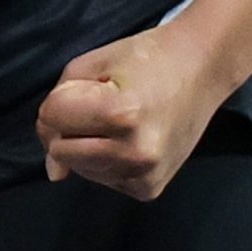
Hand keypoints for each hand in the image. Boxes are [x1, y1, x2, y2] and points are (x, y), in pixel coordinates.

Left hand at [37, 19, 232, 201]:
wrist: (200, 71)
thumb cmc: (145, 60)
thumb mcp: (92, 64)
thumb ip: (58, 108)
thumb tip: (53, 172)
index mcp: (121, 114)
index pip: (51, 117)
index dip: (60, 99)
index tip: (88, 87)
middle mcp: (135, 153)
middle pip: (61, 152)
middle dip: (68, 128)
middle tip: (100, 105)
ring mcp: (145, 176)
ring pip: (79, 169)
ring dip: (85, 146)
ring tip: (118, 121)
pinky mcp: (150, 190)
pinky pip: (102, 179)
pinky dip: (105, 160)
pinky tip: (128, 140)